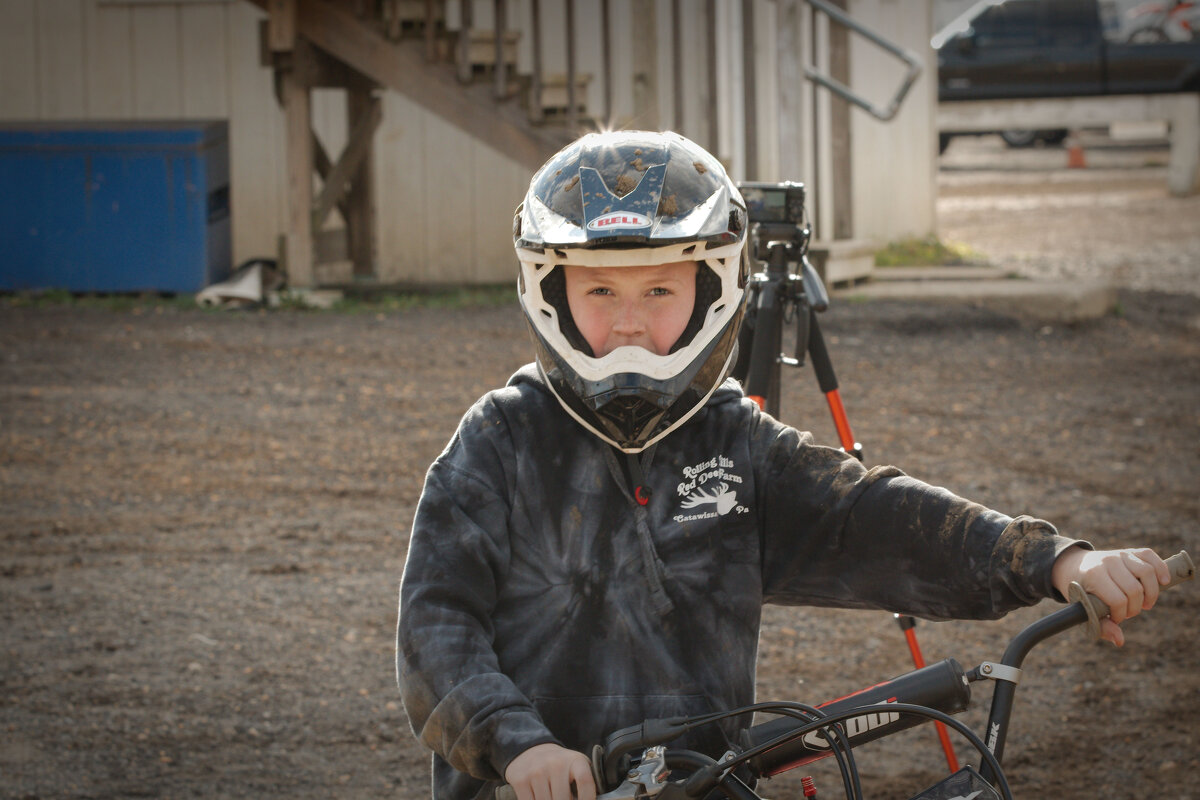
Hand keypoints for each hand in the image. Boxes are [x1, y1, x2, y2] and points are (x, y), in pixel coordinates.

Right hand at [504, 742, 596, 799]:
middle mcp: (555, 764)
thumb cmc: (558, 765)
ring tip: (552, 796)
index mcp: (574, 760)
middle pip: (564, 799)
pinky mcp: (521, 780)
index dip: (588, 799)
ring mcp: (536, 772)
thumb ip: (585, 782)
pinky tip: (540, 797)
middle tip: (565, 798)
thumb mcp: (575, 766)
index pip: (585, 782)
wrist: (530, 751)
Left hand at [1051, 546, 1170, 645]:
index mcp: (1093, 575)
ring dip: (1151, 593)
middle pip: (1135, 589)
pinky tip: (1163, 583)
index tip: (1116, 619)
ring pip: (1147, 572)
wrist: (1074, 567)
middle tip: (1129, 612)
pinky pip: (1151, 556)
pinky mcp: (1130, 551)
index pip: (1118, 600)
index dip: (1121, 615)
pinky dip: (1161, 569)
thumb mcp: (1085, 609)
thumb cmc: (1082, 591)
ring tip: (1144, 603)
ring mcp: (1120, 554)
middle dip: (1135, 608)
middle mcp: (1108, 561)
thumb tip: (1120, 641)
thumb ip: (1101, 626)